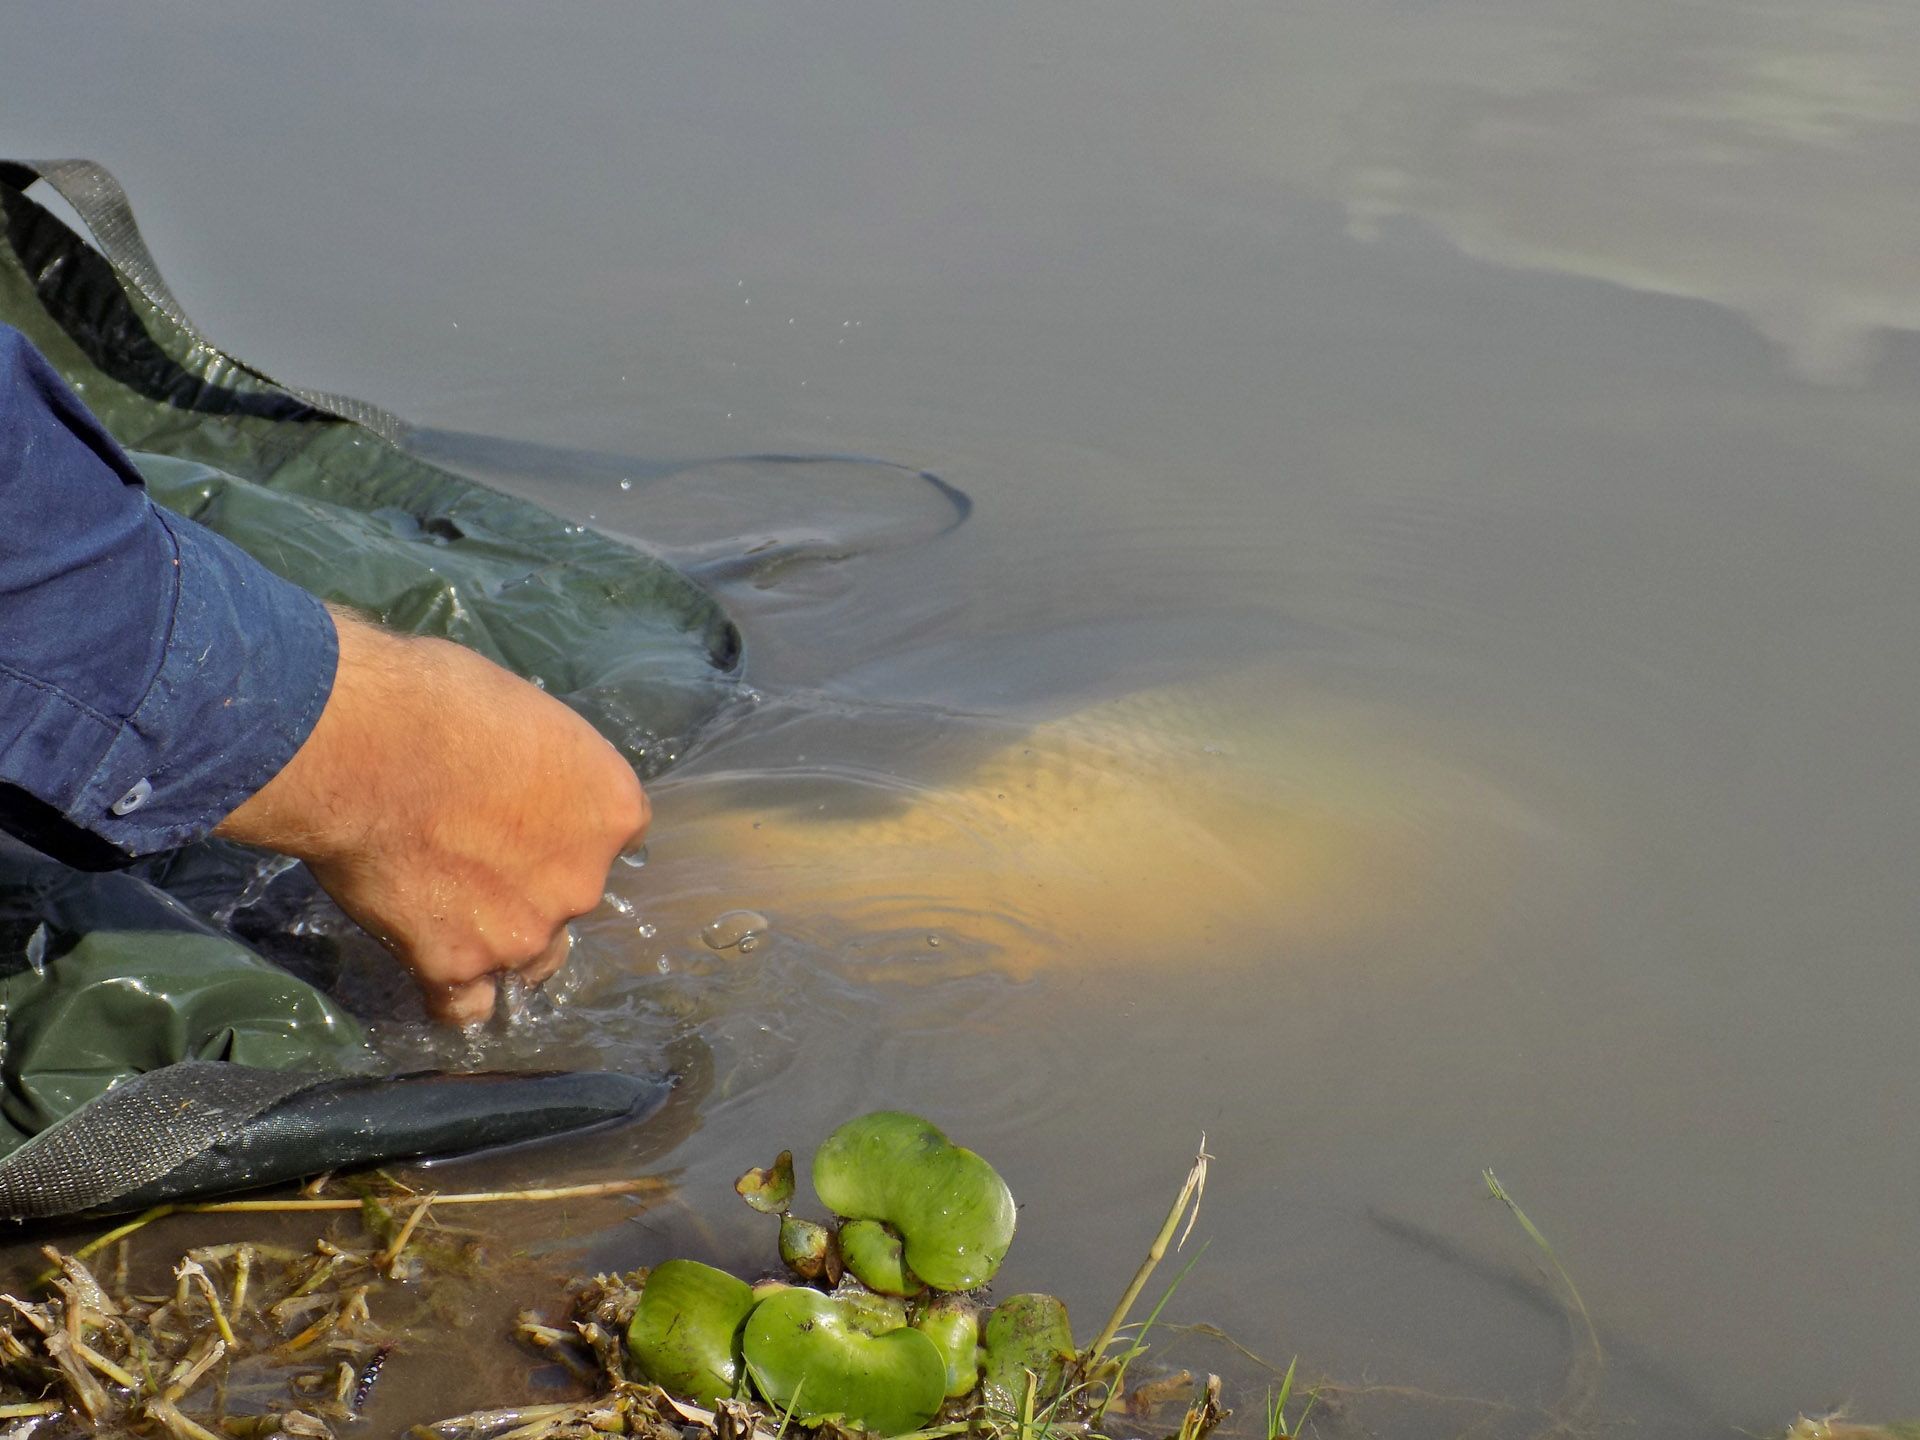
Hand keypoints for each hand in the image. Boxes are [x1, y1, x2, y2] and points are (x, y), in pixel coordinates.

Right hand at [215, 607, 647, 1022]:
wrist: (365, 747)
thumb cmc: (440, 702)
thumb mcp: (527, 716)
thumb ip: (541, 768)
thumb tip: (520, 777)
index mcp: (614, 810)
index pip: (610, 837)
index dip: (564, 827)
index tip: (527, 815)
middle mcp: (584, 881)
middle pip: (569, 895)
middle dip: (530, 879)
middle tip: (470, 848)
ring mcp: (524, 930)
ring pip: (528, 954)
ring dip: (499, 938)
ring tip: (446, 908)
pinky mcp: (455, 965)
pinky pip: (465, 1006)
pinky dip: (452, 994)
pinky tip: (434, 972)